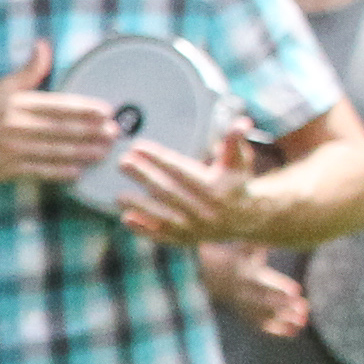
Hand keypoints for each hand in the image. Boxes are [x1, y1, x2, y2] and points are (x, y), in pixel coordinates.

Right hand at [0, 41, 132, 188]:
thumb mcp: (1, 88)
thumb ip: (29, 70)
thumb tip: (44, 45)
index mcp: (19, 104)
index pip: (59, 105)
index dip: (85, 109)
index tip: (106, 111)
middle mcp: (17, 126)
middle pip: (62, 130)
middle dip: (91, 132)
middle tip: (115, 133)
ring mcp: (12, 150)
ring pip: (55, 151)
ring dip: (82, 153)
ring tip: (103, 152)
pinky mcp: (7, 169)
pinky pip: (38, 171)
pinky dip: (58, 172)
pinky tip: (76, 171)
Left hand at [103, 115, 257, 246]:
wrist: (244, 218)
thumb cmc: (235, 182)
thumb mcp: (239, 161)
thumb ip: (236, 141)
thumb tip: (241, 123)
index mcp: (216, 188)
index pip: (181, 171)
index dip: (159, 158)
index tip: (137, 146)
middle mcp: (205, 210)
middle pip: (168, 192)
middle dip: (144, 177)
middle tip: (122, 162)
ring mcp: (195, 227)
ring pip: (163, 217)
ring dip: (140, 206)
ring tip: (118, 195)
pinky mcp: (185, 239)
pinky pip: (161, 236)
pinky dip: (143, 229)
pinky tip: (126, 218)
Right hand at [194, 239, 307, 336]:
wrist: (205, 276)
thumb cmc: (233, 256)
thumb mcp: (244, 247)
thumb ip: (261, 242)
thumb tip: (281, 230)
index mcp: (246, 273)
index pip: (265, 281)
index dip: (280, 286)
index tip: (296, 291)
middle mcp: (243, 291)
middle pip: (264, 300)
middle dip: (283, 305)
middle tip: (303, 307)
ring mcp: (243, 305)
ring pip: (264, 315)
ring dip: (284, 319)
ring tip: (303, 322)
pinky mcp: (244, 314)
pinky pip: (260, 325)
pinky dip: (277, 330)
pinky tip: (295, 332)